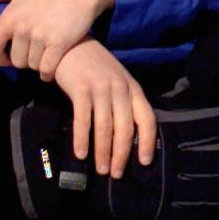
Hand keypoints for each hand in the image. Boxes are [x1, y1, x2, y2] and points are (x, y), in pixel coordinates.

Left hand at [0, 0, 115, 78]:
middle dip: (25, 60)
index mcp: (10, 16)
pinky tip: (52, 68)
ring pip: (33, 65)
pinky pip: (47, 68)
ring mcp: (40, 36)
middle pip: (16, 60)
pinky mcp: (59, 43)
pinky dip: (48, 72)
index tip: (7, 60)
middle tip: (35, 53)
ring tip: (46, 56)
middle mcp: (22, 28)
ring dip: (39, 65)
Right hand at [52, 37, 155, 178]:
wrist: (70, 44)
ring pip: (106, 127)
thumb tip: (125, 137)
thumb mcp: (117, 82)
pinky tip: (80, 154)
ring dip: (103, 152)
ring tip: (101, 170)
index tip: (144, 162)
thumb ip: (123, 104)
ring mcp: (101, 88)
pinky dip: (82, 139)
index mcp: (133, 89)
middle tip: (116, 174)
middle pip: (126, 128)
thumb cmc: (94, 67)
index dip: (147, 142)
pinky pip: (84, 119)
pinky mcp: (81, 89)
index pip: (148, 119)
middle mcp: (121, 89)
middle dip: (122, 154)